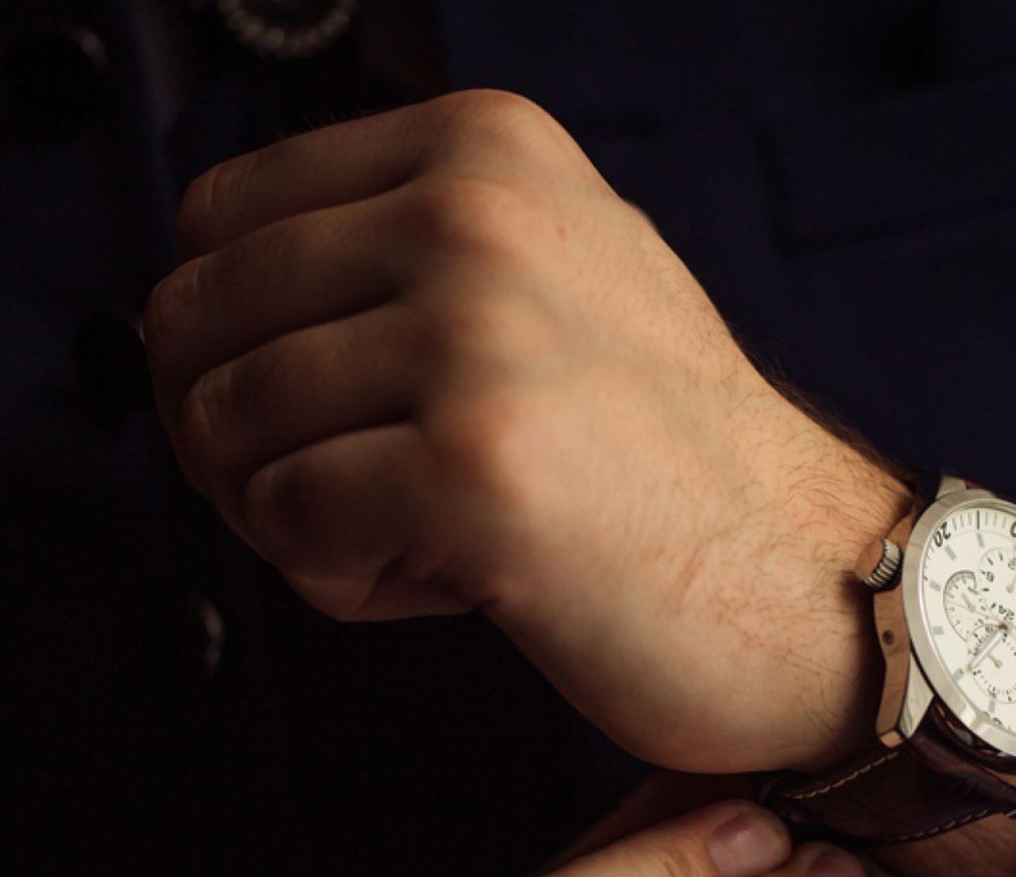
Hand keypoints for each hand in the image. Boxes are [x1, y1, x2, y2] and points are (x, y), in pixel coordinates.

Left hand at [145, 90, 908, 772]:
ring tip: (434, 536)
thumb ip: (397, 254)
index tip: (329, 414)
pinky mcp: (472, 463)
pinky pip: (285, 525)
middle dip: (247, 441)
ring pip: (224, 429)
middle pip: (196, 324)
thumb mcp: (552, 285)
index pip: (217, 218)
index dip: (238, 342)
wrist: (820, 586)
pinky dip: (347, 581)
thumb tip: (203, 299)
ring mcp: (477, 332)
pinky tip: (460, 581)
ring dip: (300, 519)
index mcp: (486, 151)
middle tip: (364, 496)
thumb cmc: (678, 468)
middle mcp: (477, 213)